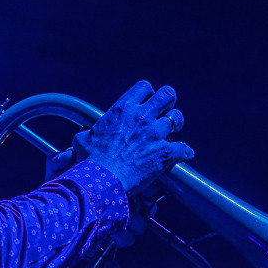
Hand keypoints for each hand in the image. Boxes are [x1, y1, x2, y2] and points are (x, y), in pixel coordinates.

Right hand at [71, 80, 192, 190]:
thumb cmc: (90, 161)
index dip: (148, 94)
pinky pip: (183, 147)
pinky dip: (184, 151)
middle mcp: (142, 117)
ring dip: (176, 124)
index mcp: (123, 110)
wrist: (102, 180)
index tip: (147, 102)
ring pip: (177, 118)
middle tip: (166, 112)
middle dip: (169, 102)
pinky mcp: (165, 152)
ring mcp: (155, 133)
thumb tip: (84, 137)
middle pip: (167, 95)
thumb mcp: (83, 140)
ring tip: (173, 131)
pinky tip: (183, 154)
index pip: (144, 87)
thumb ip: (88, 134)